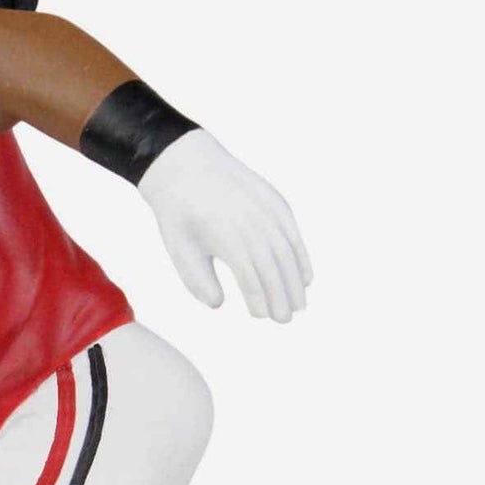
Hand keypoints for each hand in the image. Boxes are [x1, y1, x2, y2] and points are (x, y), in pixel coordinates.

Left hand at [137, 132, 312, 321]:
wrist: (185, 164)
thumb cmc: (179, 213)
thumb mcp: (179, 248)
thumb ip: (197, 279)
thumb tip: (219, 304)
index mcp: (226, 235)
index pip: (250, 276)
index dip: (259, 299)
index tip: (261, 316)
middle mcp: (252, 222)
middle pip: (274, 266)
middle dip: (282, 296)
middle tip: (285, 320)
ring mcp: (267, 210)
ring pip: (288, 252)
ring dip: (296, 281)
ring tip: (298, 305)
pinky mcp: (275, 201)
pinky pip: (293, 234)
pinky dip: (302, 256)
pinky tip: (306, 278)